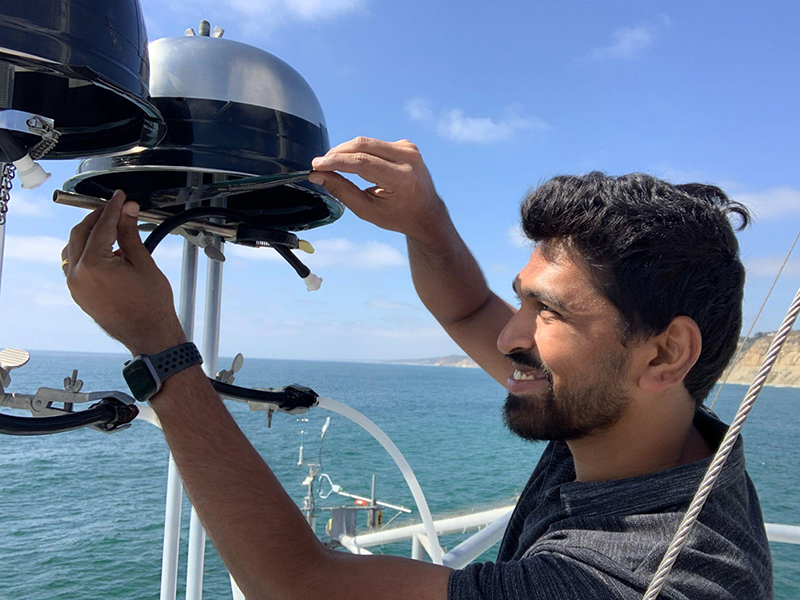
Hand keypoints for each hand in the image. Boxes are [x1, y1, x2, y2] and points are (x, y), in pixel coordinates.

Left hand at [63, 190, 185, 355]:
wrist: (149, 334)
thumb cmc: (151, 306)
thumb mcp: (143, 263)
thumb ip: (130, 234)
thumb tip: (127, 212)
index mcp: (93, 265)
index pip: (101, 226)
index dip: (113, 208)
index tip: (120, 199)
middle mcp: (78, 275)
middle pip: (81, 233)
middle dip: (98, 218)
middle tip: (116, 210)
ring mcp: (75, 286)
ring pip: (73, 248)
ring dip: (89, 234)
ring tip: (111, 229)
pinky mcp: (78, 293)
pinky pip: (75, 264)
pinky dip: (86, 251)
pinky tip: (106, 250)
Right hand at [309, 137, 448, 242]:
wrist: (427, 214)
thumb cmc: (398, 216)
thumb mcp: (368, 210)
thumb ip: (342, 191)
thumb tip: (319, 175)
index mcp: (401, 178)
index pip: (361, 162)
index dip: (335, 162)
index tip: (317, 165)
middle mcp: (408, 158)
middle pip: (363, 145)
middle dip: (338, 153)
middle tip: (321, 164)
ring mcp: (409, 149)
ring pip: (367, 142)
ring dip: (347, 151)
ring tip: (332, 164)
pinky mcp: (406, 145)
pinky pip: (376, 143)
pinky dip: (360, 151)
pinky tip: (353, 163)